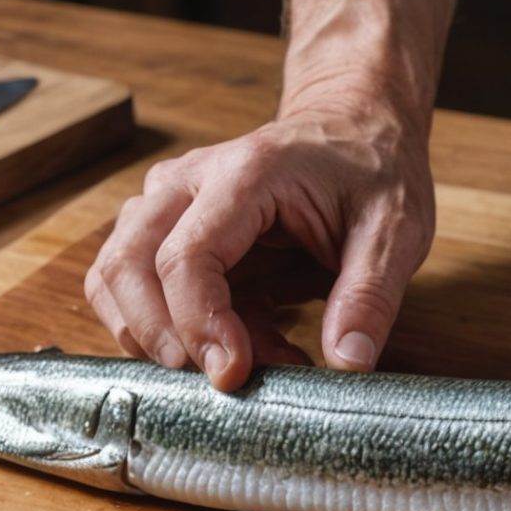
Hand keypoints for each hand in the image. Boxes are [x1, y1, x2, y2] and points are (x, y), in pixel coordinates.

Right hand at [85, 106, 432, 389]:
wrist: (354, 129)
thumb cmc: (372, 171)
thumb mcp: (396, 231)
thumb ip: (370, 296)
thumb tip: (347, 363)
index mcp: (246, 173)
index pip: (187, 255)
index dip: (199, 323)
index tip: (231, 373)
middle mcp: (189, 181)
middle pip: (127, 264)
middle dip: (161, 337)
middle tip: (222, 381)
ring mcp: (169, 203)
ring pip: (114, 276)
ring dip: (161, 336)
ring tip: (242, 360)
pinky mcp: (168, 232)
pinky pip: (139, 290)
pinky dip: (172, 329)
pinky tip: (239, 344)